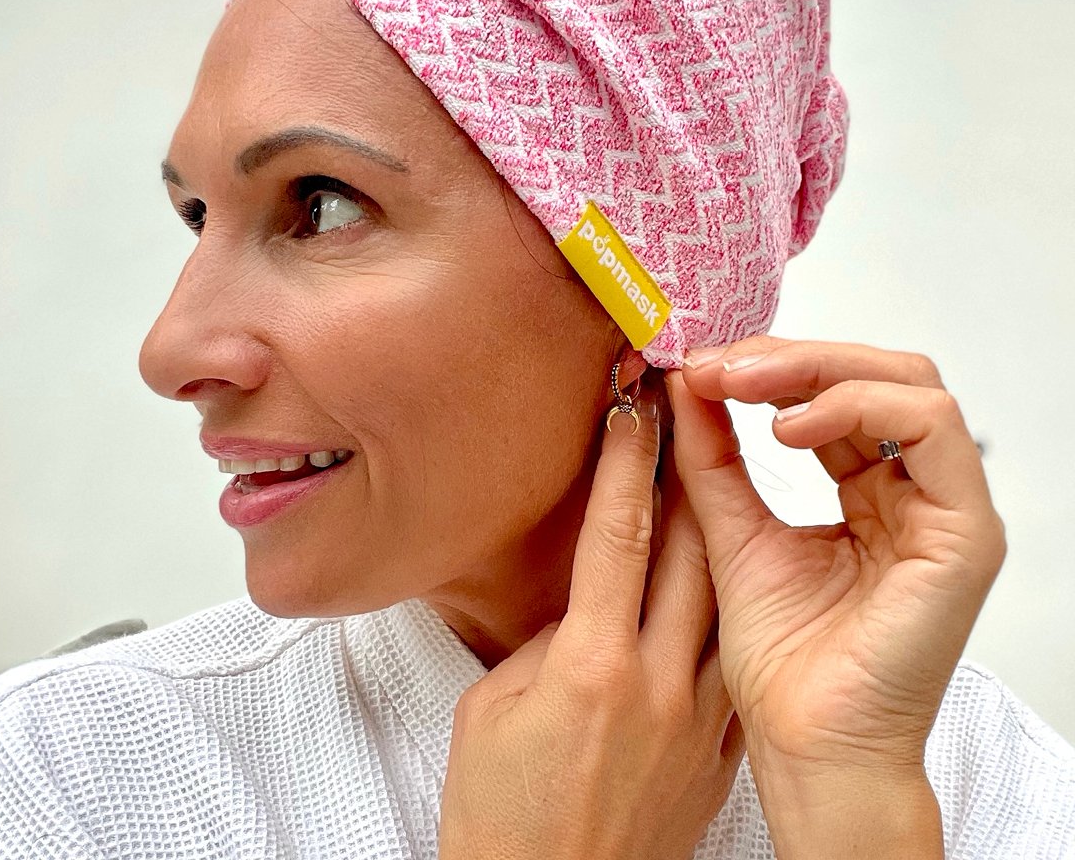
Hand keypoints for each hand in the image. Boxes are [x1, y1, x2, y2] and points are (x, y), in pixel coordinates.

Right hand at [437, 374, 743, 859]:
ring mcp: (697, 720)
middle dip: (686, 473)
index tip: (635, 408)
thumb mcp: (492, 709)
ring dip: (716, 533)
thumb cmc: (501, 816)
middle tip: (683, 419)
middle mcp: (656, 682)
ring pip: (724, 599)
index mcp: (590, 664)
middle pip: (689, 551)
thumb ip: (544, 642)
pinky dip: (728, 612)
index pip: (617, 535)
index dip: (628, 462)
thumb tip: (577, 606)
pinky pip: (733, 664)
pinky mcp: (717, 754)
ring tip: (709, 482)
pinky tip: (723, 585)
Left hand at [669, 337, 1006, 853]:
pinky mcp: (965, 533)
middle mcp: (914, 491)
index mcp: (868, 490)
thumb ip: (713, 452)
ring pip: (908, 383)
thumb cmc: (779, 657)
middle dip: (792, 356)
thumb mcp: (730, 525)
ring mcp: (946, 509)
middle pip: (876, 373)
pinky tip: (789, 428)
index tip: (697, 364)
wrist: (802, 742)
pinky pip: (933, 428)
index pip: (835, 392)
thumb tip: (686, 377)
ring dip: (819, 369)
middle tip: (719, 361)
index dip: (768, 365)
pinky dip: (860, 406)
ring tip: (743, 385)